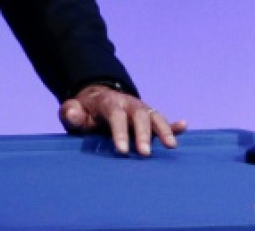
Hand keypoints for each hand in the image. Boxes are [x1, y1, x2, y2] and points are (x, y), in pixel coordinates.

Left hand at [59, 84, 186, 155]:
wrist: (97, 100)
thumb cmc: (85, 113)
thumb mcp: (74, 111)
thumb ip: (71, 113)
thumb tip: (72, 113)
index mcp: (109, 102)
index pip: (116, 116)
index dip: (119, 132)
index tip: (122, 151)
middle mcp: (129, 104)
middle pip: (140, 116)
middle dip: (143, 135)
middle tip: (145, 154)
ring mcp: (141, 110)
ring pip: (155, 117)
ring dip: (164, 130)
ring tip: (171, 146)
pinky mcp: (149, 118)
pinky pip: (163, 120)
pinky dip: (174, 124)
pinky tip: (184, 126)